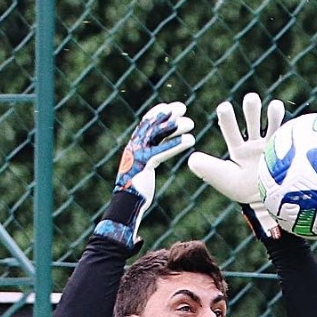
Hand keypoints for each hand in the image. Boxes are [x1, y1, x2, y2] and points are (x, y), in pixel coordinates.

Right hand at [94, 101, 194, 247]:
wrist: (125, 208)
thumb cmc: (135, 195)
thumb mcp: (142, 173)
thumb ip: (148, 161)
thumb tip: (154, 158)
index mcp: (133, 147)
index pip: (146, 123)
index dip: (159, 113)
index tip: (174, 107)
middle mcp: (134, 148)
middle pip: (152, 124)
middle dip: (168, 114)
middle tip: (183, 108)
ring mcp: (137, 155)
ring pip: (158, 135)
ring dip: (175, 127)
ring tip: (191, 124)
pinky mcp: (144, 165)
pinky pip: (162, 151)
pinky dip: (176, 144)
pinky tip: (190, 141)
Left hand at [188, 92, 285, 236]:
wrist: (267, 204)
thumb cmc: (242, 191)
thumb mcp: (224, 179)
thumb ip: (208, 169)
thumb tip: (191, 159)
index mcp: (238, 149)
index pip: (232, 130)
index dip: (228, 119)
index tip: (225, 107)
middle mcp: (254, 144)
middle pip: (252, 121)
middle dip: (252, 109)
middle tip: (251, 99)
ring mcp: (271, 145)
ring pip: (271, 124)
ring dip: (271, 112)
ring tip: (274, 105)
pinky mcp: (287, 149)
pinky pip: (287, 133)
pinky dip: (286, 122)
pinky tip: (284, 111)